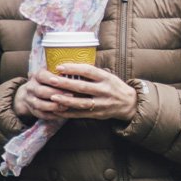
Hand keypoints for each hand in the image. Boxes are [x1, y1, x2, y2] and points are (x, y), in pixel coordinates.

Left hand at [12, 64, 138, 121]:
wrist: (129, 103)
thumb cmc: (114, 86)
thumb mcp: (107, 76)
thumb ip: (92, 73)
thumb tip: (70, 66)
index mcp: (106, 77)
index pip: (88, 71)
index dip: (73, 68)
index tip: (59, 66)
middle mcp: (104, 90)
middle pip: (82, 86)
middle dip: (65, 83)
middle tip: (51, 80)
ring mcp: (101, 103)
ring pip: (81, 102)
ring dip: (65, 100)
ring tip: (52, 96)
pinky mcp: (98, 114)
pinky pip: (80, 114)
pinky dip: (68, 113)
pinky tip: (57, 110)